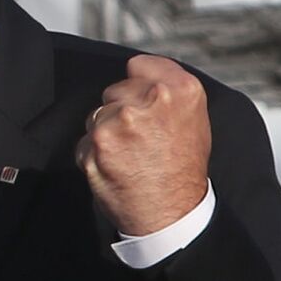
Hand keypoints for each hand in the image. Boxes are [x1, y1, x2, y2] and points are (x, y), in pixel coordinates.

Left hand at [76, 55, 210, 237]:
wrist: (171, 214)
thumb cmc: (183, 170)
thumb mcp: (195, 119)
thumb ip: (169, 90)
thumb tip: (140, 73)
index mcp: (180, 90)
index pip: (139, 65)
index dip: (139, 84)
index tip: (142, 101)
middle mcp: (148, 101)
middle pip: (114, 90)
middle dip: (121, 110)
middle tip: (141, 139)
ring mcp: (118, 122)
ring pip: (97, 116)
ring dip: (106, 134)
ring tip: (131, 156)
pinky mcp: (95, 145)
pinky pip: (85, 141)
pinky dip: (94, 155)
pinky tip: (116, 168)